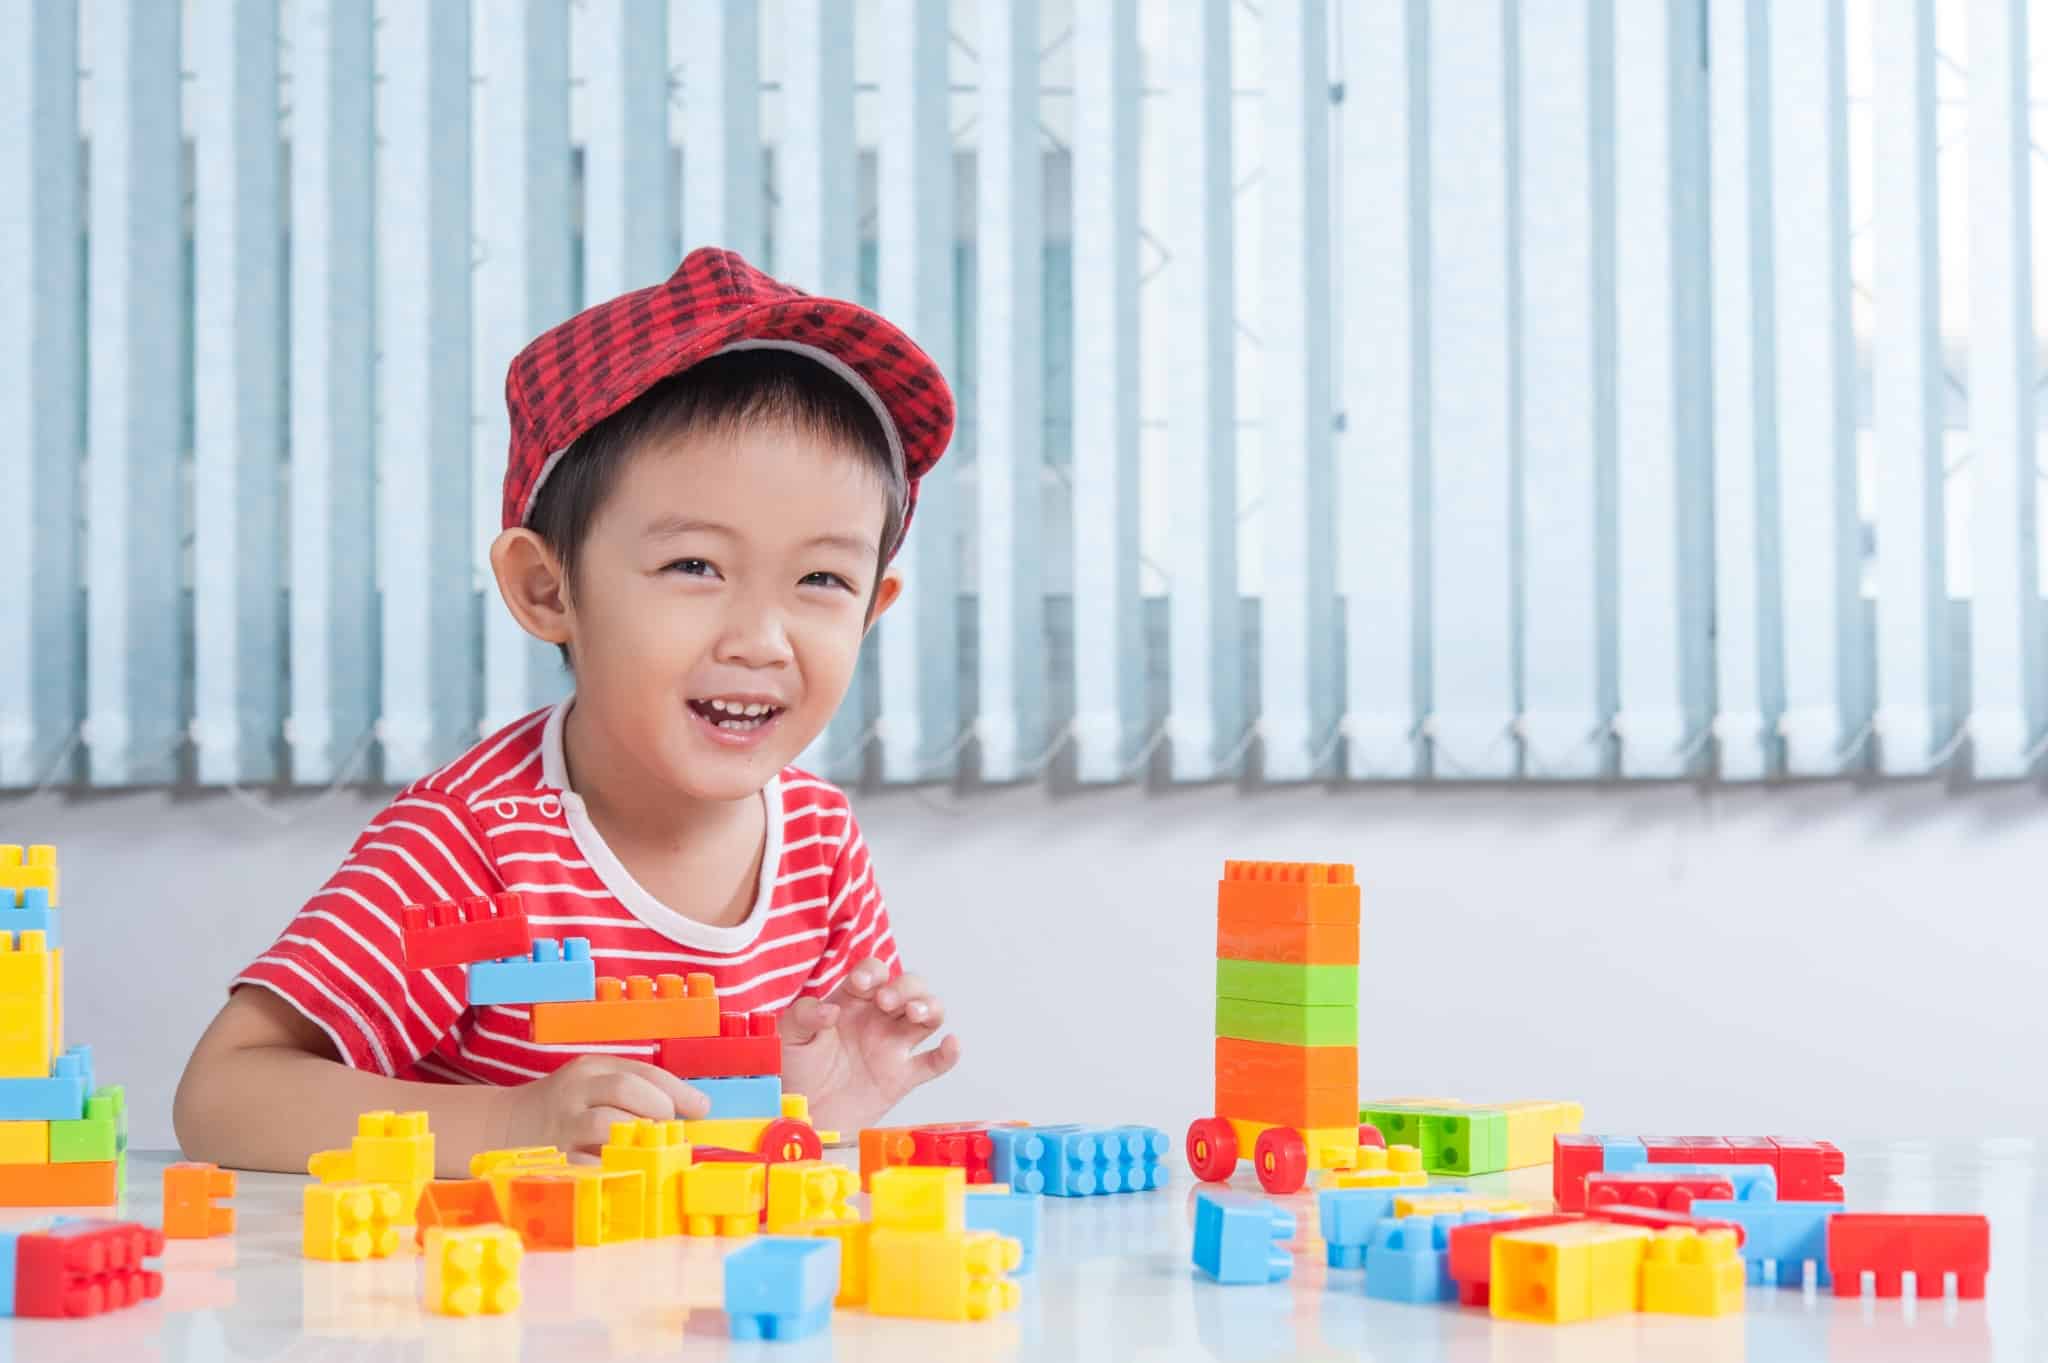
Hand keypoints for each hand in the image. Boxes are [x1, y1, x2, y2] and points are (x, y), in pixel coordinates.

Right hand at [502, 1055, 708, 1161]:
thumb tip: (690, 1110)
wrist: (499, 1125)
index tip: (701, 1107)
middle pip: (624, 1090)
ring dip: (639, 1139)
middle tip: (670, 1128)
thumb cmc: (561, 1105)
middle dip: (658, 1108)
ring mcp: (561, 1128)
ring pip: (606, 1126)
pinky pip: (588, 1165)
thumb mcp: (591, 1082)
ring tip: (651, 1149)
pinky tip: (629, 1172)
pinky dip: (614, 1169)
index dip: (677, 1089)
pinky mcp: (552, 1160)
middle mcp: (574, 1094)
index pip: (641, 1071)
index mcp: (589, 1070)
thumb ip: (634, 1089)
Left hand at [777, 959, 960, 1134]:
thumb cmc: (795, 1072)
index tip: (860, 986)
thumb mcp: (788, 1036)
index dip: (872, 973)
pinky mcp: (903, 1077)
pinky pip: (934, 1062)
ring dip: (929, 1007)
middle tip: (886, 1002)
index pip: (873, 973)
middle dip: (904, 987)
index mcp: (851, 1002)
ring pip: (928, 1016)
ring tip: (914, 1015)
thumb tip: (831, 1010)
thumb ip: (803, 1015)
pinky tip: (951, 1044)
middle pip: (909, 987)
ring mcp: (893, 1046)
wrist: (802, 1116)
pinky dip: (949, 1053)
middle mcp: (878, 1019)